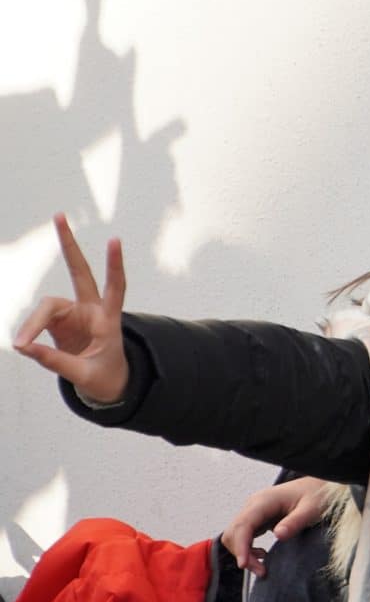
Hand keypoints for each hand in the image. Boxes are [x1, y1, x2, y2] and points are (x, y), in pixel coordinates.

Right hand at [13, 214, 129, 404]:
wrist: (109, 384)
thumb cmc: (106, 377)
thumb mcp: (85, 375)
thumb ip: (56, 361)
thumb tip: (24, 346)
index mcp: (109, 320)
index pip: (116, 288)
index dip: (115, 265)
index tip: (115, 240)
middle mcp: (92, 310)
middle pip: (80, 272)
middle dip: (69, 245)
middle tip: (59, 216)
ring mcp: (75, 314)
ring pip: (47, 306)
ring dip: (32, 323)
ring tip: (20, 344)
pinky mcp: (60, 322)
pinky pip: (38, 320)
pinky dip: (28, 331)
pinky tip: (23, 343)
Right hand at [221, 476, 331, 577]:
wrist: (318, 487)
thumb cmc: (316, 494)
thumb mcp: (311, 509)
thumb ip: (295, 522)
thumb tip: (278, 535)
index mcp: (264, 500)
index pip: (243, 525)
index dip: (240, 546)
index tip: (244, 564)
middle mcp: (254, 505)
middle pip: (234, 533)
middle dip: (242, 554)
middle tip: (260, 570)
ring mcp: (254, 511)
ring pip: (235, 536)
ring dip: (243, 553)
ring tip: (261, 567)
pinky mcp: (257, 518)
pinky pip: (243, 536)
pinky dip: (247, 549)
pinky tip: (262, 555)